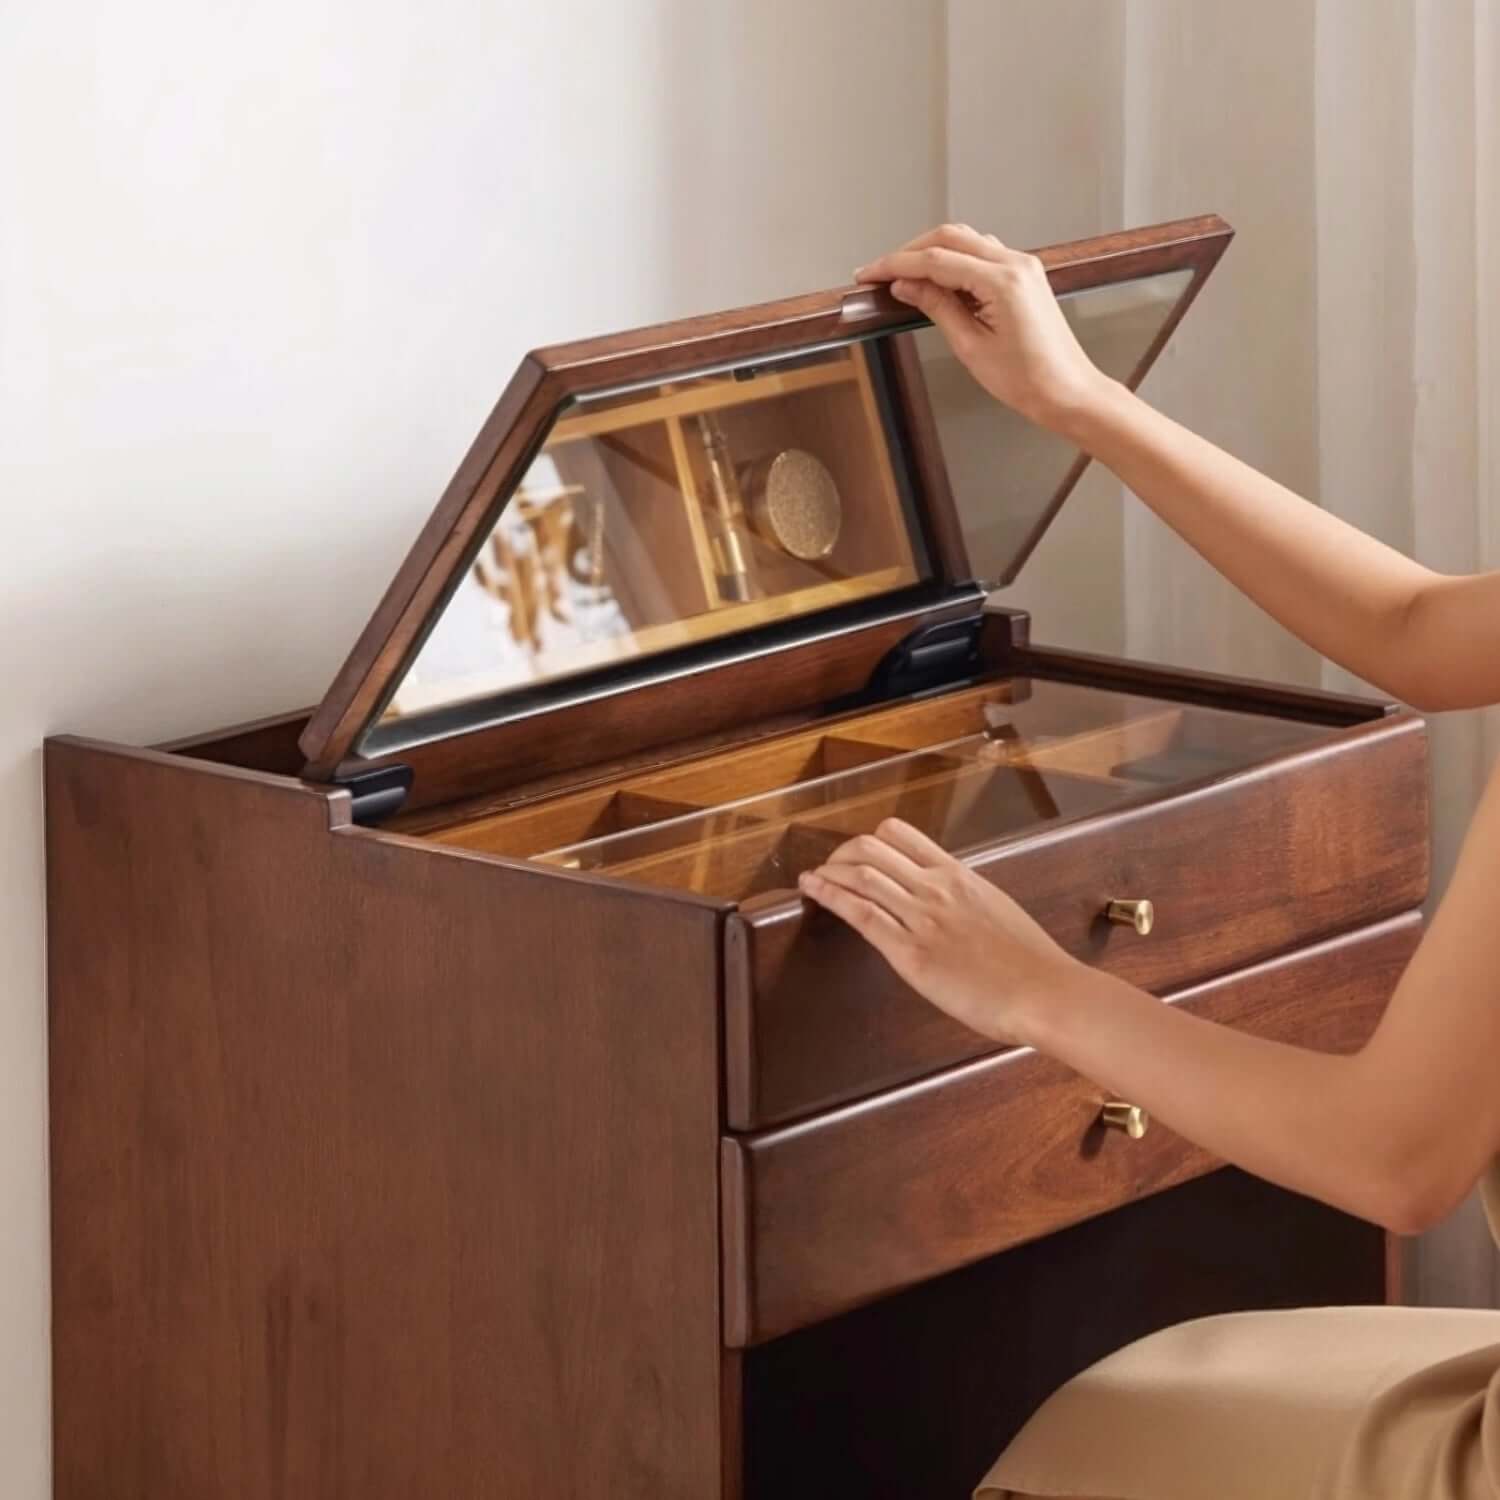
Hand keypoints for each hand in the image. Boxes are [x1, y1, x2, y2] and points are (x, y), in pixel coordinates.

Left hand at [797, 817, 1081, 1044]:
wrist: (1044, 992)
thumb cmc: (1030, 963)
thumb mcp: (996, 911)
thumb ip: (966, 901)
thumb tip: (948, 904)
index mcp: (958, 875)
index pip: (901, 835)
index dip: (870, 839)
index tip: (856, 852)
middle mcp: (936, 888)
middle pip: (871, 849)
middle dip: (841, 854)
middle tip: (828, 868)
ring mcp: (922, 918)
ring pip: (861, 876)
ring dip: (828, 873)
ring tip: (811, 878)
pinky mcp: (911, 953)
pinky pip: (862, 915)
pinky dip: (830, 897)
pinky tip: (813, 891)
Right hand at [854, 223, 1109, 428]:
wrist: (1067, 391)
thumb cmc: (1028, 379)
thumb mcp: (970, 346)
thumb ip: (937, 307)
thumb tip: (906, 285)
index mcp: (1002, 281)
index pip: (936, 259)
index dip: (896, 265)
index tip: (869, 273)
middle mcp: (1015, 263)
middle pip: (950, 237)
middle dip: (910, 252)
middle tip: (880, 273)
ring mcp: (1022, 266)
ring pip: (966, 241)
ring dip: (931, 253)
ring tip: (903, 279)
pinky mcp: (1024, 276)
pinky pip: (982, 255)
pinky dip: (954, 261)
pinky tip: (936, 282)